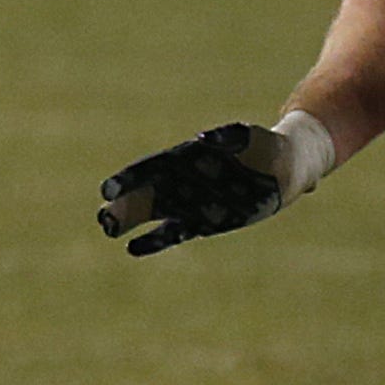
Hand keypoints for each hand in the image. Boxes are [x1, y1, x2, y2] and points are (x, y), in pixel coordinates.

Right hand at [97, 117, 325, 256]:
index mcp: (186, 157)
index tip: (109, 189)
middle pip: (145, 194)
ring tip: (108, 230)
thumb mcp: (250, 136)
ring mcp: (189, 202)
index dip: (130, 180)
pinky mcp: (201, 221)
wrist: (281, 168)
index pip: (151, 169)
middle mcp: (182, 180)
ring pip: (153, 214)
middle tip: (103, 217)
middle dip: (124, 205)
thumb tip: (204, 139)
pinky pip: (173, 232)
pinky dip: (154, 240)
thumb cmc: (263, 146)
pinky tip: (133, 248)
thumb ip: (229, 136)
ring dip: (130, 223)